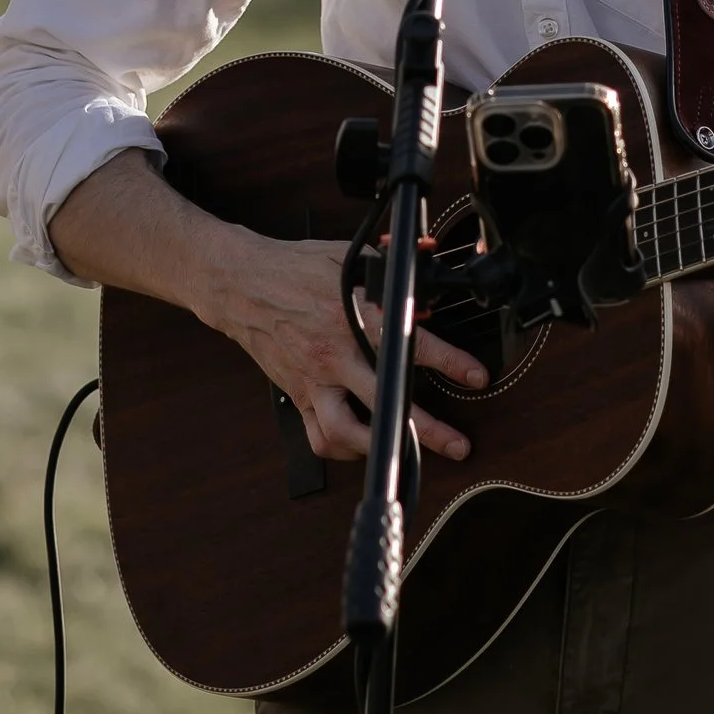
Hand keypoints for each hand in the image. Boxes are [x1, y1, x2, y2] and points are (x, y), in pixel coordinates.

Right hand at [49, 153, 488, 465]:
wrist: (239, 284)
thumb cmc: (293, 268)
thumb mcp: (347, 256)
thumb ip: (392, 263)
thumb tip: (430, 255)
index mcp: (352, 316)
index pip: (409, 342)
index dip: (448, 362)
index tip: (475, 376)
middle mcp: (334, 353)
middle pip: (386, 398)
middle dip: (427, 427)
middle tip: (457, 443)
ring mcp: (314, 379)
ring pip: (347, 431)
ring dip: (381, 448)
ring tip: (409, 457)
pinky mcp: (298, 395)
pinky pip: (320, 435)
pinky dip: (342, 448)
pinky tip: (363, 447)